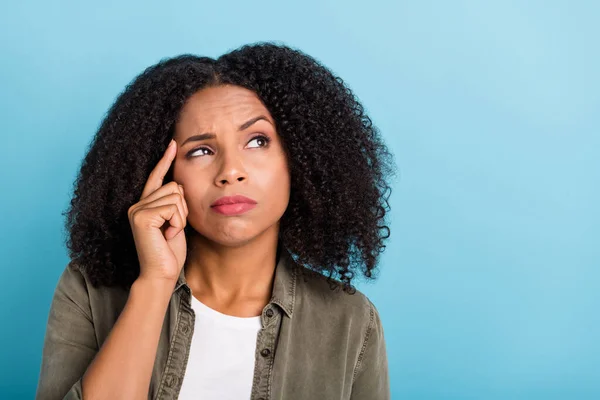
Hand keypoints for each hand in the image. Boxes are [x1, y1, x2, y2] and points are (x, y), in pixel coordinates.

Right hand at [127, 139, 188, 282]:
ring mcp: (137, 209)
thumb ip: (173, 204)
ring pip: (175, 195)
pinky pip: (172, 208)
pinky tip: (167, 235)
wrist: (161, 274)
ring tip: (169, 233)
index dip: (165, 160)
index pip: (156, 177)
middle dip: (183, 208)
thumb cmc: (170, 252)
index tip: (173, 143)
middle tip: (173, 229)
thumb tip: (178, 184)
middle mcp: (137, 204)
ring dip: (180, 217)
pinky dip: (177, 222)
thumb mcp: (175, 222)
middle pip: (174, 186)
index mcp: (145, 205)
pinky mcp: (141, 216)